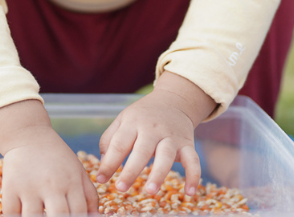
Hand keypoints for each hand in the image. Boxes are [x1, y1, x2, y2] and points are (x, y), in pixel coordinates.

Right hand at [0, 133, 98, 215]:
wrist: (29, 136)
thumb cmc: (58, 157)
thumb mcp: (78, 171)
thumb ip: (89, 195)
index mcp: (71, 182)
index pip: (79, 212)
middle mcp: (51, 185)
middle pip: (59, 216)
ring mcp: (29, 187)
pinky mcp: (10, 187)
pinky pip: (11, 213)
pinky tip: (23, 215)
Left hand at [96, 73, 216, 196]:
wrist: (174, 100)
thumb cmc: (142, 116)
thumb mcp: (123, 120)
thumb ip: (110, 140)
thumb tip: (104, 164)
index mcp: (133, 123)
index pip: (119, 144)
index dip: (109, 163)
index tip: (100, 179)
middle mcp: (153, 129)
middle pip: (142, 150)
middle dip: (131, 170)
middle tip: (120, 188)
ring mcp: (171, 137)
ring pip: (166, 155)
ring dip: (158, 174)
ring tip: (150, 191)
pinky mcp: (187, 144)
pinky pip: (193, 160)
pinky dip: (194, 176)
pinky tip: (189, 193)